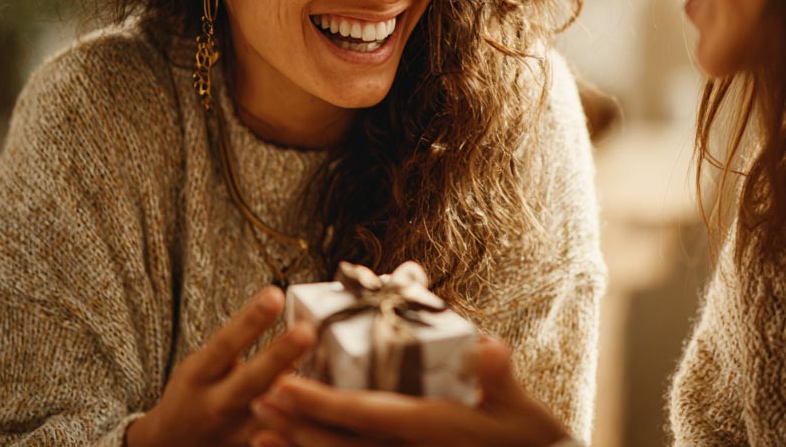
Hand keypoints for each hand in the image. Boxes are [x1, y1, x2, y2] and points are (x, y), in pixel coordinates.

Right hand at [126, 286, 314, 446]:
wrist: (171, 446)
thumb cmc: (198, 392)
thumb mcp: (203, 365)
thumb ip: (237, 343)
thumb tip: (282, 304)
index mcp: (198, 375)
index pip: (225, 343)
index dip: (249, 321)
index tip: (273, 294)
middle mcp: (216, 404)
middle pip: (250, 381)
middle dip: (278, 356)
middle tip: (306, 331)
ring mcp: (235, 433)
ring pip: (271, 416)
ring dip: (297, 397)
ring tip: (327, 374)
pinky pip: (281, 437)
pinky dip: (302, 423)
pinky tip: (327, 407)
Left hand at [247, 337, 569, 446]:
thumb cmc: (530, 444)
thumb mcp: (523, 412)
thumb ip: (501, 379)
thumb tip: (491, 348)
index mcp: (430, 429)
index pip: (365, 414)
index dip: (321, 402)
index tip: (283, 386)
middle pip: (339, 445)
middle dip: (295, 426)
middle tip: (254, 404)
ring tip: (258, 436)